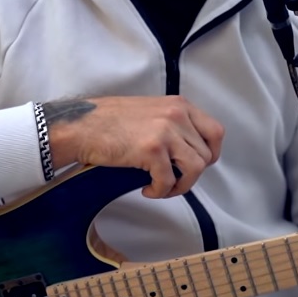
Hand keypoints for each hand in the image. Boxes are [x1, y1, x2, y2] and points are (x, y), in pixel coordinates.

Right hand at [44, 96, 224, 198]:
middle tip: (173, 179)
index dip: (210, 154)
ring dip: (180, 186)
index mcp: (179, 105)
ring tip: (162, 188)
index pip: (215, 132)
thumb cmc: (109, 121)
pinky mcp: (152, 149)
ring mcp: (166, 131)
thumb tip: (188, 150)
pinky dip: (160, 192)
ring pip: (195, 169)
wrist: (82, 126)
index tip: (195, 165)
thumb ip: (173, 124)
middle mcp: (177, 115)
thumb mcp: (151, 112)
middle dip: (192, 174)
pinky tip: (147, 189)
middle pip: (206, 155)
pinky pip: (169, 181)